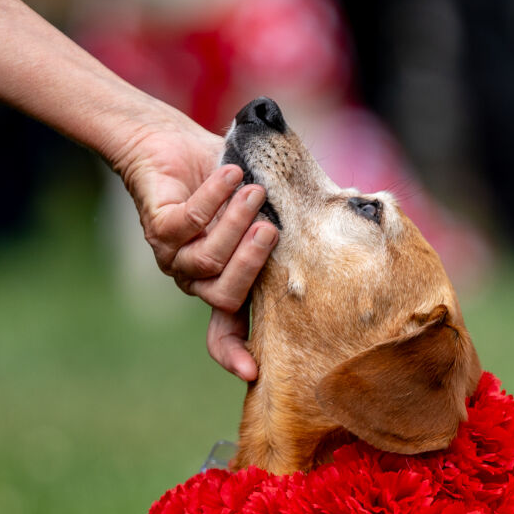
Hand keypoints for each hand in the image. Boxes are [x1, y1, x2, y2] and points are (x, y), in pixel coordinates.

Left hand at [111, 115, 277, 379]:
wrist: (169, 141)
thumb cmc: (226, 174)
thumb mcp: (269, 203)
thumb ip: (295, 224)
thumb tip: (355, 225)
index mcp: (223, 282)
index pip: (225, 331)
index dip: (234, 352)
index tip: (250, 372)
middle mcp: (196, 277)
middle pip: (224, 295)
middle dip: (251, 263)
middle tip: (270, 228)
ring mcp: (174, 255)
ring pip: (207, 260)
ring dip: (235, 223)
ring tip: (254, 190)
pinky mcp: (157, 227)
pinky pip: (187, 224)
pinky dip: (213, 197)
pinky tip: (229, 174)